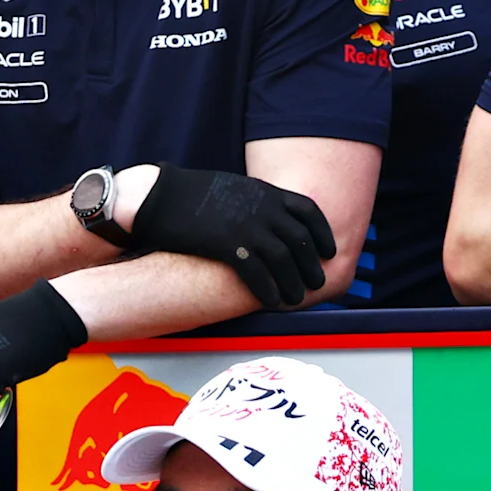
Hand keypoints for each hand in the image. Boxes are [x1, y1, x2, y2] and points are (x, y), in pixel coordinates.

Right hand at [127, 165, 335, 308]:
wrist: (163, 195)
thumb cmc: (192, 193)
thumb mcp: (233, 188)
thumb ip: (254, 202)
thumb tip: (264, 216)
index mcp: (266, 192)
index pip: (308, 211)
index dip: (322, 233)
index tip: (328, 250)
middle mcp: (263, 208)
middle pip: (300, 239)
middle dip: (311, 264)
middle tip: (317, 283)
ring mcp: (247, 226)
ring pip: (284, 259)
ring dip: (294, 282)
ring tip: (297, 299)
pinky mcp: (228, 244)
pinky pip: (257, 271)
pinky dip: (268, 288)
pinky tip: (272, 301)